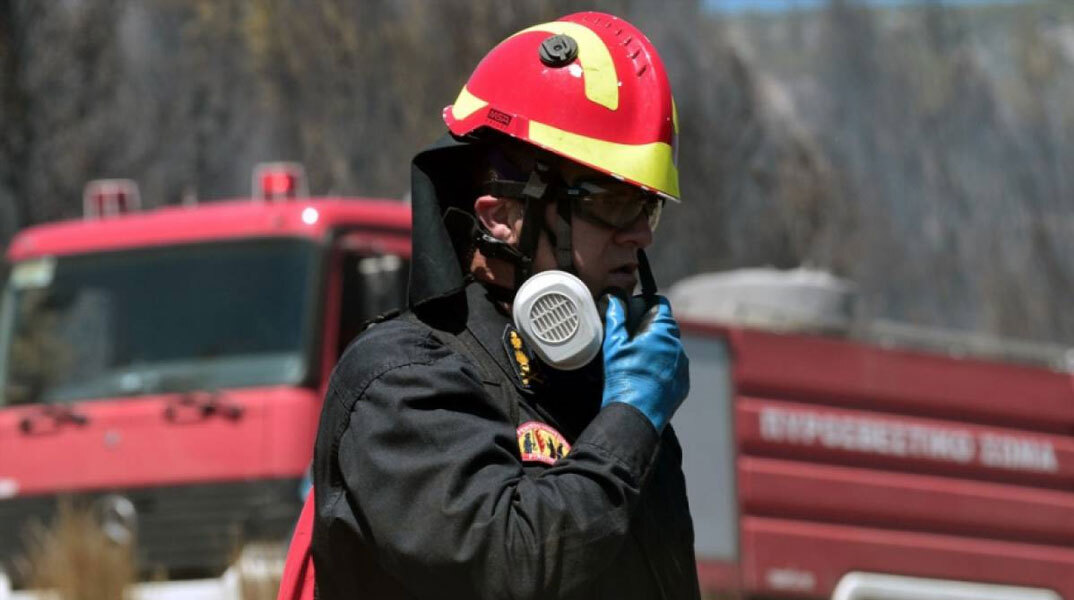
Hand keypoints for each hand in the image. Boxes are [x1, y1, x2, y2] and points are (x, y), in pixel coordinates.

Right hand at [601, 295, 688, 431]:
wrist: (635, 416)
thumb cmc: (623, 379)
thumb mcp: (613, 345)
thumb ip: (615, 318)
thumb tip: (615, 300)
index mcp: (661, 332)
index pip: (661, 305)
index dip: (649, 304)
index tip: (638, 310)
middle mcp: (677, 346)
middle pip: (666, 327)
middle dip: (652, 329)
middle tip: (633, 339)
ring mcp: (682, 366)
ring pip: (671, 348)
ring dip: (659, 349)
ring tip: (638, 362)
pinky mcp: (683, 383)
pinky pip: (675, 368)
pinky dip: (663, 368)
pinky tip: (646, 377)